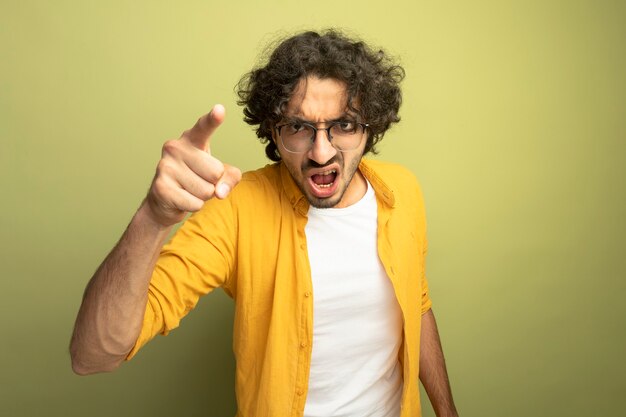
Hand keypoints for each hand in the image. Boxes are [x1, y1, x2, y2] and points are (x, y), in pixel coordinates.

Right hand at [145, 104, 241, 226]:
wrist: (165, 201)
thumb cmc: (196, 181)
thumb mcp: (219, 176)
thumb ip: (230, 178)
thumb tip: (220, 191)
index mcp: (192, 140)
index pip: (204, 127)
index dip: (212, 119)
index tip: (220, 110)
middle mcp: (176, 148)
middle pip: (215, 172)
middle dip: (213, 184)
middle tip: (198, 181)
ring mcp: (165, 166)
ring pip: (206, 190)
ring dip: (203, 197)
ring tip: (189, 190)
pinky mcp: (161, 186)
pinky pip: (195, 203)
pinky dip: (193, 206)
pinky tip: (181, 199)